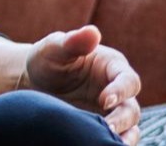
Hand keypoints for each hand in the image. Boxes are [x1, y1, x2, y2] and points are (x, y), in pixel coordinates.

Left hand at [23, 25, 141, 145]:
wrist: (34, 83)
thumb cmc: (47, 59)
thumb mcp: (54, 48)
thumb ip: (72, 42)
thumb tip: (92, 31)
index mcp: (112, 67)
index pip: (127, 79)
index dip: (120, 90)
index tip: (105, 100)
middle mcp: (118, 90)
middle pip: (132, 108)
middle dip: (122, 119)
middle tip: (107, 128)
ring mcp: (112, 111)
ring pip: (129, 128)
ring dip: (122, 137)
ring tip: (107, 142)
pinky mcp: (102, 127)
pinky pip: (115, 138)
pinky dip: (112, 143)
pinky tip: (99, 145)